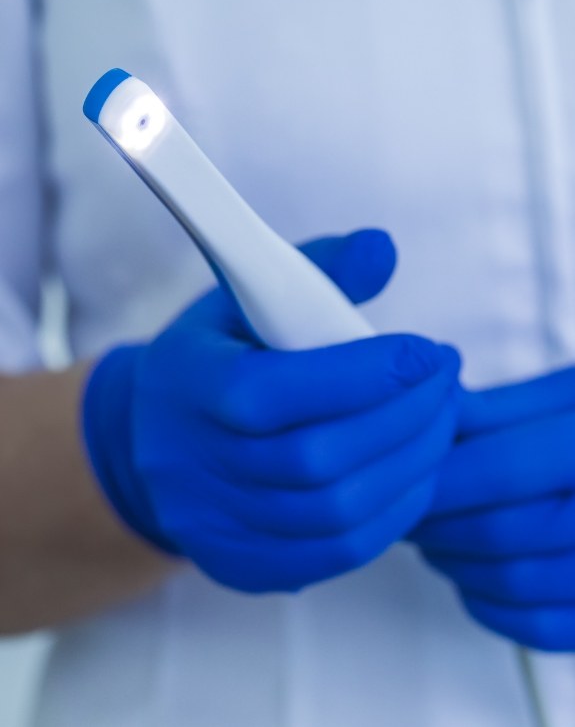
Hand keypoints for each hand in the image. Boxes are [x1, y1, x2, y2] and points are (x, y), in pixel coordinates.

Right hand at [83, 229, 460, 592]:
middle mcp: (193, 466)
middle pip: (317, 459)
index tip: (427, 352)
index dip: (365, 374)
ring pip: (336, 513)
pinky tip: (415, 474)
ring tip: (441, 424)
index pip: (276, 391)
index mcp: (189, 387)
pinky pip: (336, 553)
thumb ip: (316, 270)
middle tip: (447, 384)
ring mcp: (216, 526)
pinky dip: (393, 514)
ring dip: (410, 467)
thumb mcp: (245, 299)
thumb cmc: (214, 359)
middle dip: (405, 418)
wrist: (150, 440)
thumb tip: (383, 250)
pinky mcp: (242, 564)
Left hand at [412, 369, 574, 649]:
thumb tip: (433, 416)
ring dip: (454, 561)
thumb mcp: (571, 396)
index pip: (503, 468)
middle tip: (410, 505)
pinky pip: (544, 628)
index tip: (407, 474)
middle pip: (502, 532)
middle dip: (436, 521)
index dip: (441, 476)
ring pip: (515, 583)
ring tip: (435, 535)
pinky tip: (474, 577)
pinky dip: (491, 605)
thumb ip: (501, 409)